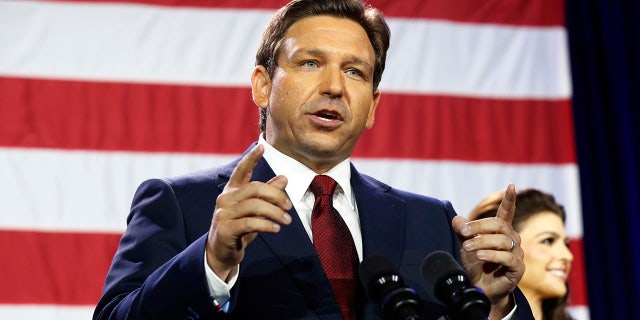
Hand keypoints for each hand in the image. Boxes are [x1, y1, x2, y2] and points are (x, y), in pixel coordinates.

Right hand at [206, 144, 292, 280]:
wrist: (221, 253)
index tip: (261, 147)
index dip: (251, 158)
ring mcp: (223, 214)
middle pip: (255, 188)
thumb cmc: (240, 227)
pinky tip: (276, 228)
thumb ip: (267, 194)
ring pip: (255, 206)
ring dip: (275, 213)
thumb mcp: (255, 210)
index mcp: (232, 191)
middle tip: (289, 206)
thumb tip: (284, 178)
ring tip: (287, 221)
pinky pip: (251, 223)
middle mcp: (225, 199)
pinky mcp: (226, 229)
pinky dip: (267, 225)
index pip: (241, 170)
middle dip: (276, 196)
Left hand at [452, 184, 523, 318]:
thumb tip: (456, 218)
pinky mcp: (518, 268)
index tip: (511, 186)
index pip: (507, 213)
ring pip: (502, 240)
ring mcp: (517, 253)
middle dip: (479, 226)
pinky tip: (479, 256)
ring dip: (482, 242)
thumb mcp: (465, 245)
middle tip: (463, 233)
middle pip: (499, 225)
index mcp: (501, 231)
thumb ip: (462, 231)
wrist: (479, 288)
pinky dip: (491, 255)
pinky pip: (507, 257)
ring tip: (468, 248)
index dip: (509, 200)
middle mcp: (512, 239)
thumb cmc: (475, 264)